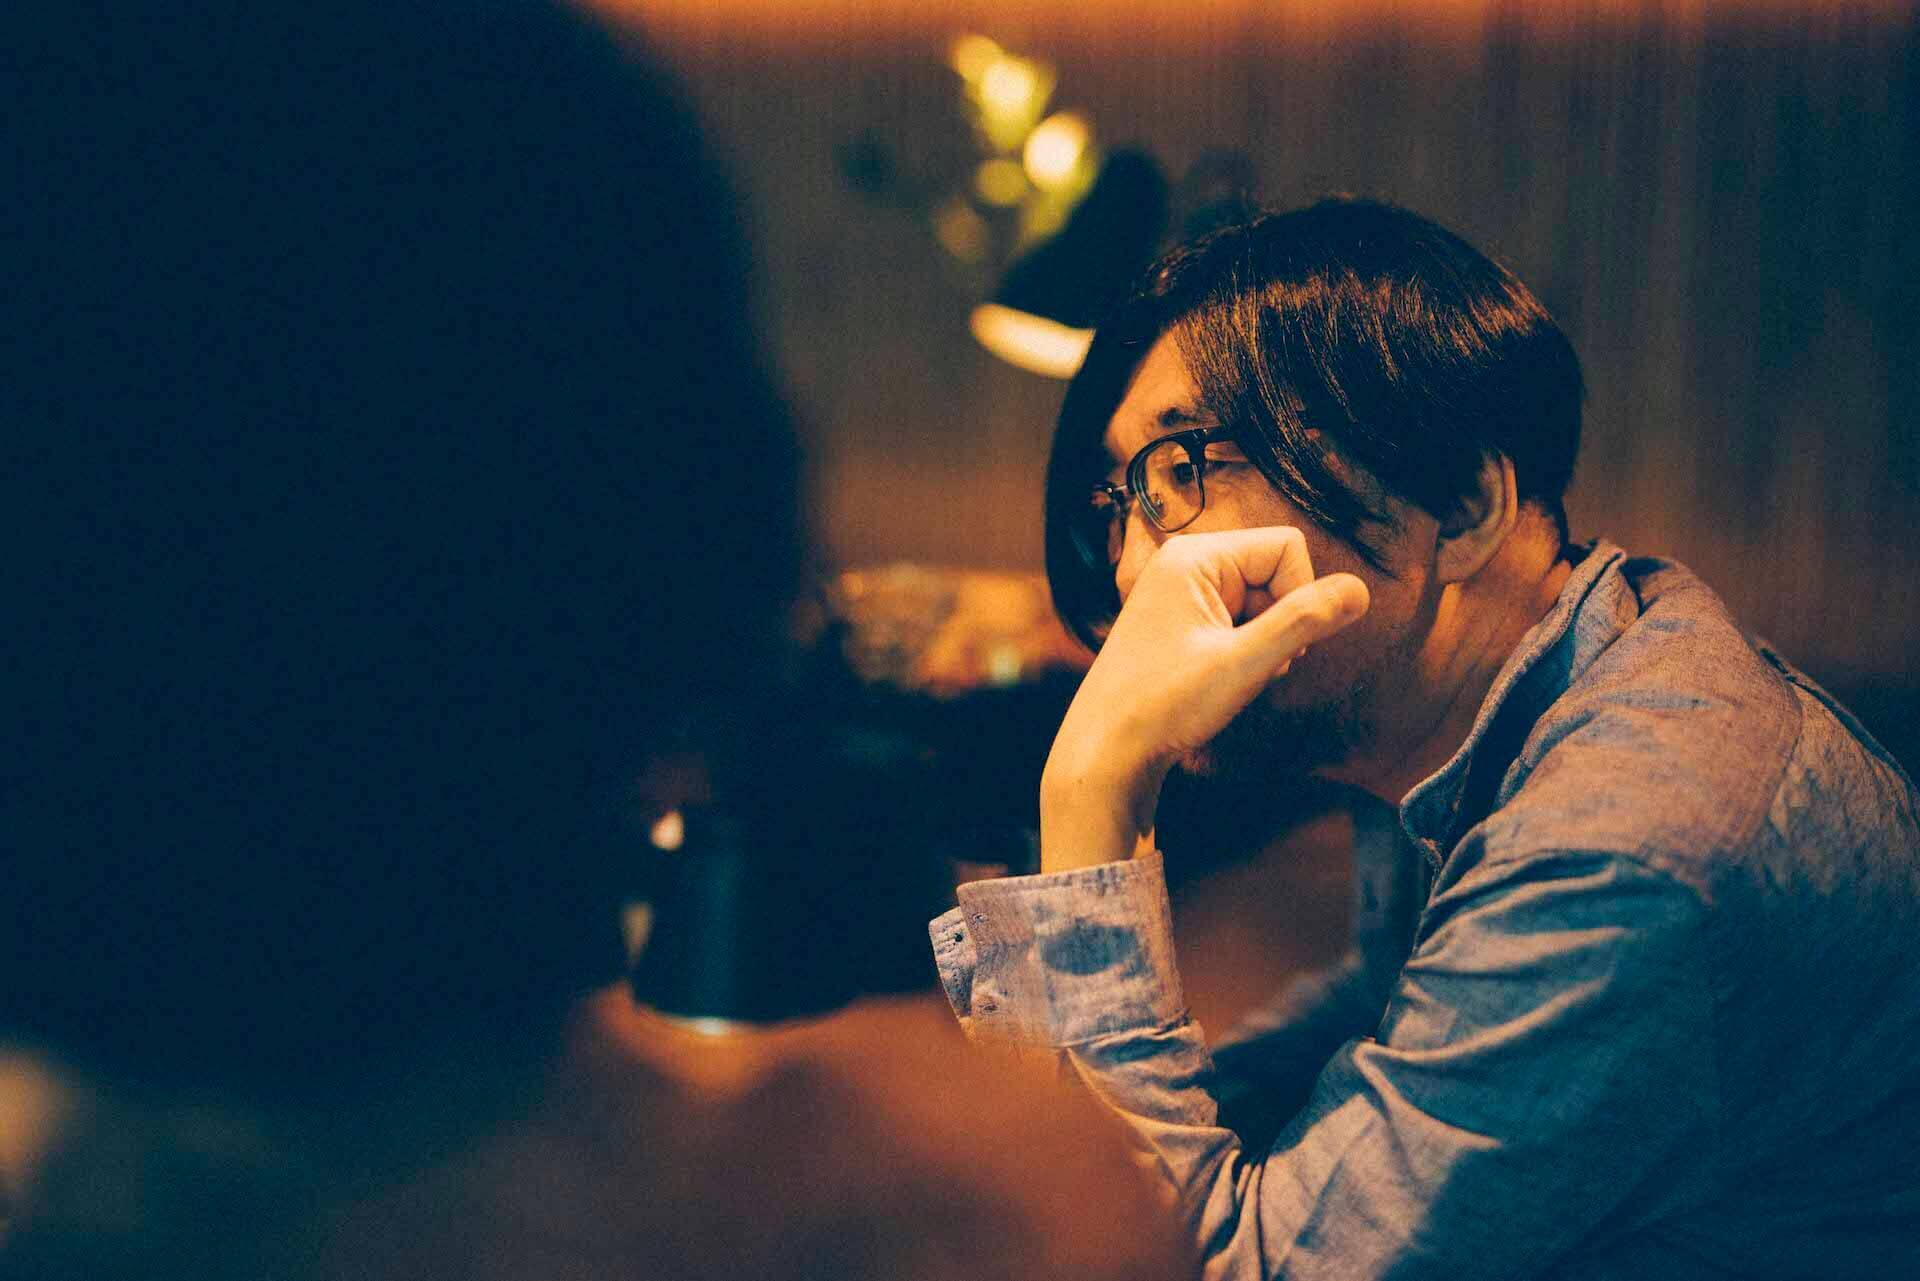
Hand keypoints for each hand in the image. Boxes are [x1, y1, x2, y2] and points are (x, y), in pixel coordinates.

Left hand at [1039, 527, 1369, 870]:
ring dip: (1264, 642)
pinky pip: (1239, 620)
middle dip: (1280, 622)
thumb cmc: (1164, 705)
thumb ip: (1305, 621)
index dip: (1299, 595)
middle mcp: (1184, 563)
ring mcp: (1180, 592)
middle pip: (1275, 572)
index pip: (1287, 546)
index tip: (1273, 644)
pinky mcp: (1180, 621)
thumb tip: (1361, 590)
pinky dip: (1245, 651)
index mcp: (1194, 556)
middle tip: (1250, 666)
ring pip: (1261, 600)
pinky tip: (1219, 680)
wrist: (1105, 752)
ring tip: (1231, 676)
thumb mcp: (1245, 662)